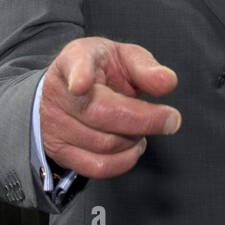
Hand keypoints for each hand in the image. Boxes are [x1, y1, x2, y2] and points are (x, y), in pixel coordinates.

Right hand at [40, 36, 180, 178]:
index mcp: (75, 58)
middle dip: (144, 119)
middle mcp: (58, 92)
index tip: (81, 85)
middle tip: (171, 119)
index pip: (74, 64)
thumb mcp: (123, 57)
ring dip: (134, 139)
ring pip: (104, 143)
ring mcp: (54, 124)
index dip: (78, 75)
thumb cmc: (101, 71)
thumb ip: (146, 67)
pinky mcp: (58, 151)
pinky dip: (124, 161)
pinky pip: (97, 167)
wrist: (68, 89)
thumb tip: (168, 82)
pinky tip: (132, 146)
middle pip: (101, 113)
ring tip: (143, 127)